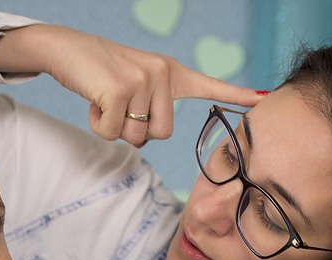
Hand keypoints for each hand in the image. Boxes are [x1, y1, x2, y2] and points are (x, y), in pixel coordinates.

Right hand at [0, 24, 264, 146]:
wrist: (67, 49)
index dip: (237, 95)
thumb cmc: (98, 74)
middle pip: (161, 134)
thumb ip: (150, 106)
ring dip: (115, 129)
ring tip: (105, 101)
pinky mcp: (120, 90)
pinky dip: (99, 125)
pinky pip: (114, 132)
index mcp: (170, 72)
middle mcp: (163, 73)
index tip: (264, 99)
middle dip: (136, 131)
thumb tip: (150, 137)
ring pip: (137, 137)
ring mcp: (143, 80)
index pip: (210, 85)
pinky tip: (94, 101)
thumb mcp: (133, 85)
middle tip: (119, 107)